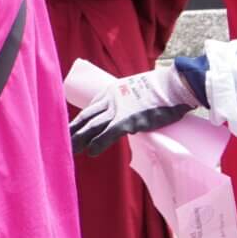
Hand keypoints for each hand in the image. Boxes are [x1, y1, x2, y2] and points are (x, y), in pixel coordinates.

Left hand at [69, 64, 199, 155]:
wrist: (177, 85)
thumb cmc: (164, 89)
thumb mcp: (140, 91)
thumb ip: (132, 103)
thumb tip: (133, 116)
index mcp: (112, 92)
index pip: (90, 109)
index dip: (79, 122)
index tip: (70, 131)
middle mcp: (111, 100)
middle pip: (86, 118)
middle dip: (72, 131)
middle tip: (59, 142)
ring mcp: (119, 110)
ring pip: (93, 126)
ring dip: (79, 139)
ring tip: (69, 150)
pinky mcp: (130, 120)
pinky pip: (109, 133)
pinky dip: (99, 143)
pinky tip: (90, 152)